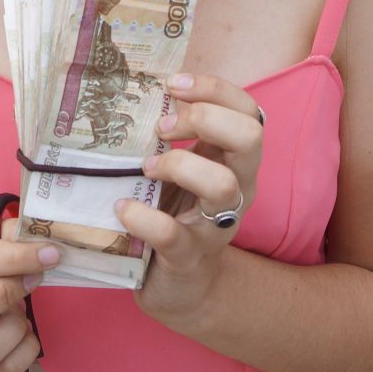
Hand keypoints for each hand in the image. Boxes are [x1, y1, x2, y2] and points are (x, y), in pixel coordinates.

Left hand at [118, 73, 264, 327]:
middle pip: (250, 137)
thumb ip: (177, 134)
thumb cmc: (179, 213)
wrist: (184, 287)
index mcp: (236, 160)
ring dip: (180, 165)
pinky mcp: (189, 257)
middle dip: (205, 119)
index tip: (173, 84)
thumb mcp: (186, 169)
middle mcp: (239, 188)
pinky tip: (122, 208)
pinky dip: (143, 217)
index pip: (248, 110)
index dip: (215, 89)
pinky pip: (172, 234)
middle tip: (163, 127)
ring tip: (146, 167)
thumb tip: (137, 87)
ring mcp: (217, 225)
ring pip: (223, 185)